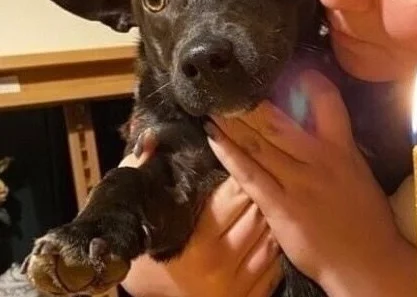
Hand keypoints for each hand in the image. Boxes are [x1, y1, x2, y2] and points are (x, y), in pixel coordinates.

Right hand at [118, 132, 282, 296]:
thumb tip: (153, 138)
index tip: (244, 151)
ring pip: (272, 236)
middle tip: (264, 167)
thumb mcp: (134, 207)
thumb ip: (141, 171)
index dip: (242, 168)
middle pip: (258, 212)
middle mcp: (220, 265)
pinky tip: (273, 226)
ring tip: (271, 192)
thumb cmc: (141, 249)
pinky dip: (277, 242)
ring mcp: (236, 284)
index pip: (235, 193)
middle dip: (262, 186)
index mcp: (196, 242)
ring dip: (273, 213)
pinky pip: (276, 264)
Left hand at [205, 71, 401, 294]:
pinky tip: (213, 138)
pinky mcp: (281, 207)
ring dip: (231, 123)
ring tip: (212, 106)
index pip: (327, 100)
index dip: (308, 80)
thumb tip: (310, 117)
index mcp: (342, 147)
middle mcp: (318, 159)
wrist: (368, 263)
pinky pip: (249, 175)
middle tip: (227, 86)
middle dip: (249, 102)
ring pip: (258, 143)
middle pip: (277, 121)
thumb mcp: (357, 169)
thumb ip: (334, 142)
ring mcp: (298, 183)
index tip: (287, 69)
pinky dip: (229, 154)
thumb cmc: (365, 215)